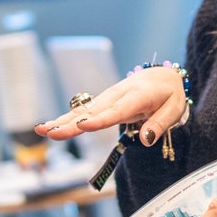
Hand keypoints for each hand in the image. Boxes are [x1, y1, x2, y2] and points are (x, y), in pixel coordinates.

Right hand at [35, 64, 185, 147]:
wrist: (161, 76)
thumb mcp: (174, 109)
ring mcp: (107, 98)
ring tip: (42, 130)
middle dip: (70, 123)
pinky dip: (65, 119)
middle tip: (51, 133)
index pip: (116, 111)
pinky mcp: (102, 102)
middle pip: (92, 112)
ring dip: (62, 121)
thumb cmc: (169, 95)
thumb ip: (160, 125)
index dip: (99, 120)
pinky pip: (82, 112)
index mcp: (137, 96)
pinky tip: (50, 128)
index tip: (82, 126)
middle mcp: (117, 95)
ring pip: (82, 111)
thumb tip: (145, 140)